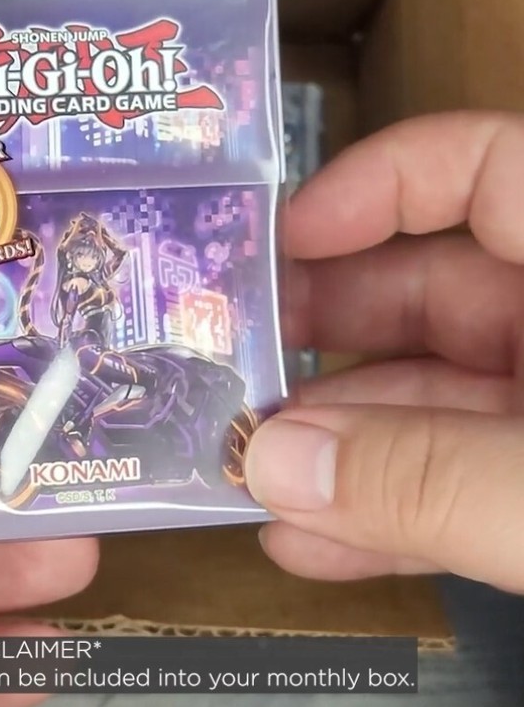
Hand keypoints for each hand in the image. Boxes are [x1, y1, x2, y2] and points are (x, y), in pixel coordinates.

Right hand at [245, 112, 523, 592]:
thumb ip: (428, 477)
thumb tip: (269, 465)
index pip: (480, 166)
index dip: (372, 188)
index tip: (279, 244)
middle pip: (430, 289)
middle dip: (319, 340)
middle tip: (226, 370)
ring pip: (437, 396)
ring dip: (339, 442)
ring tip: (251, 474)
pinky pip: (466, 476)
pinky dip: (396, 505)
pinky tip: (318, 540)